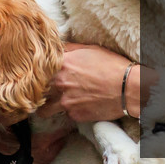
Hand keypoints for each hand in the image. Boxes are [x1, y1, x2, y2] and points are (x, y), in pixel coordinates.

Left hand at [36, 43, 156, 124]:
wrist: (128, 88)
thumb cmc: (113, 66)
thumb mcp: (91, 50)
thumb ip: (70, 49)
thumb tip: (59, 48)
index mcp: (62, 64)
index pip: (38, 69)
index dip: (37, 74)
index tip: (36, 77)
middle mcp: (60, 83)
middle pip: (37, 90)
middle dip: (38, 92)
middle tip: (40, 93)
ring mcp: (66, 101)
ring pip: (45, 109)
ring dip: (46, 108)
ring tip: (49, 107)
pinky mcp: (75, 115)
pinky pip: (66, 115)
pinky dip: (70, 112)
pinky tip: (79, 107)